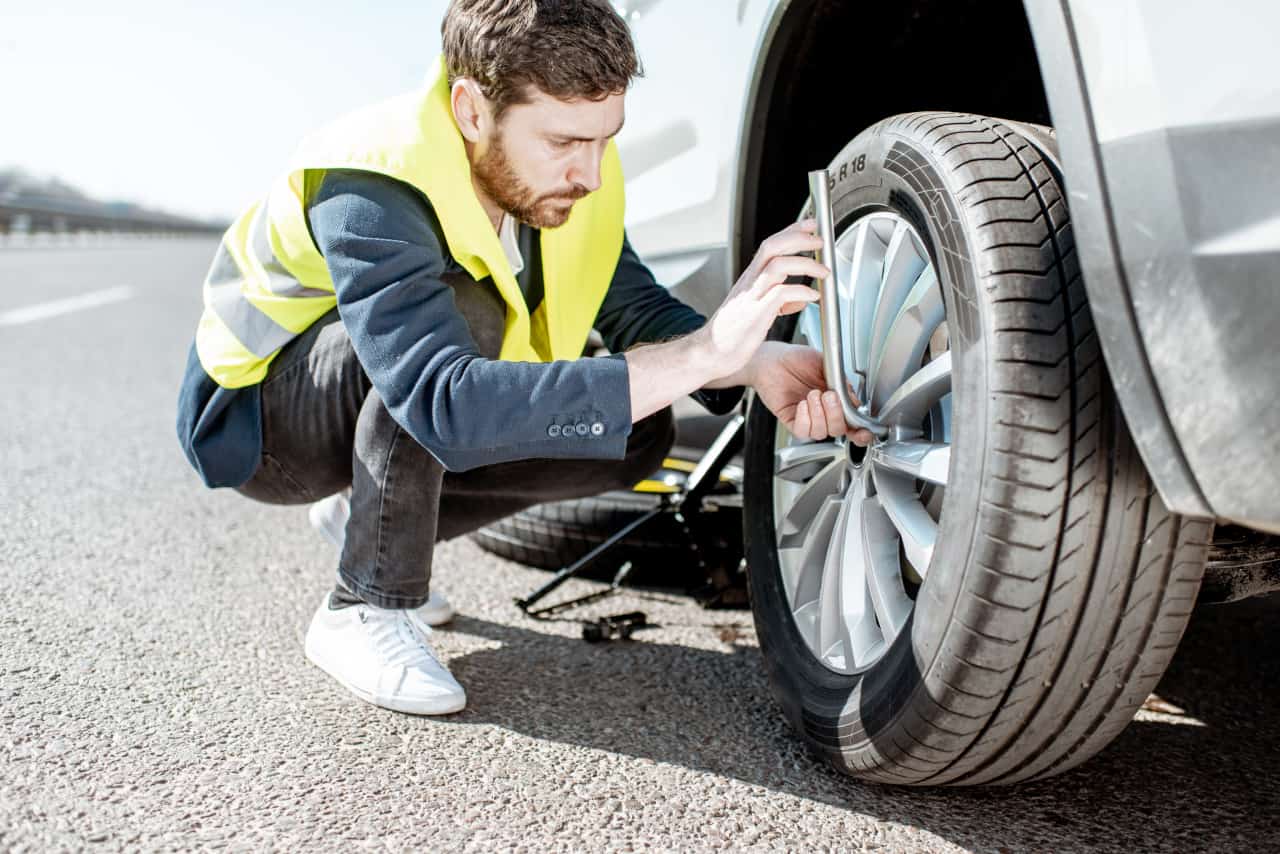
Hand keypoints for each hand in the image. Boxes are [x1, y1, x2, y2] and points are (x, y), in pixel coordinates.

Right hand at [692, 220, 826, 380]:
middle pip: (773, 246)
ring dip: (805, 264)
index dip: (791, 231)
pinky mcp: (755, 315)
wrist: (709, 353)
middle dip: (799, 239)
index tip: (810, 225)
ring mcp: (752, 297)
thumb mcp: (757, 311)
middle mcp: (750, 283)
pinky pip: (780, 294)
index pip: (771, 245)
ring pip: (778, 265)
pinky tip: (812, 297)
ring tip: (823, 272)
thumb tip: (800, 300)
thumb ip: (779, 302)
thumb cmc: (731, 334)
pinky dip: (801, 292)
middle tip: (819, 242)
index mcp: (751, 279)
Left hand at [750, 341, 875, 444]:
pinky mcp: (792, 421)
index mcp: (837, 400)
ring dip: (819, 414)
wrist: (773, 358)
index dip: (861, 432)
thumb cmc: (797, 359)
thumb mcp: (825, 365)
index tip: (864, 430)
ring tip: (812, 394)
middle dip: (836, 414)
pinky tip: (802, 404)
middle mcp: (823, 412)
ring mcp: (808, 418)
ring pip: (822, 433)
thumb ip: (841, 383)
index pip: (853, 424)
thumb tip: (854, 399)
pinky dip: (805, 418)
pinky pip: (803, 431)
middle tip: (828, 395)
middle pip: (839, 430)